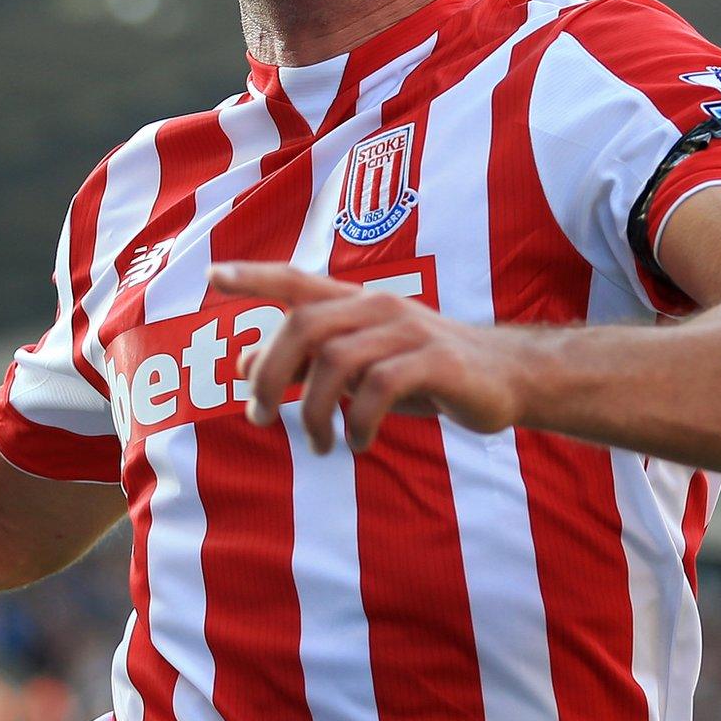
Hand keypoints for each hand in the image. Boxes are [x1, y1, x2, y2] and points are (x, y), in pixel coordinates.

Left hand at [207, 262, 532, 452]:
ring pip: (337, 360)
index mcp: (356, 303)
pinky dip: (360, 421)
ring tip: (318, 444)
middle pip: (304, 325)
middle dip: (269, 373)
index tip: (213, 276)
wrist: (507, 378)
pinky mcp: (438, 362)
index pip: (296, 280)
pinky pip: (382, 387)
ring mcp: (410, 331)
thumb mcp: (359, 364)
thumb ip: (303, 361)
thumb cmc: (423, 370)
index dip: (254, 275)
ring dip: (315, 410)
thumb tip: (240, 366)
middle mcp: (378, 306)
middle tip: (259, 417)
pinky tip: (358, 443)